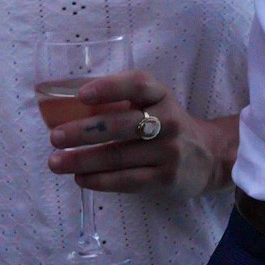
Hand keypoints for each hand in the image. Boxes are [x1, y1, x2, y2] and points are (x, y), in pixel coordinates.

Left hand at [46, 69, 239, 197]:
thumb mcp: (155, 104)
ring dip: (83, 160)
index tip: (81, 94)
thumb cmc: (167, 125)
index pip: (139, 84)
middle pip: (123, 124)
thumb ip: (122, 102)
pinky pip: (127, 180)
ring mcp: (168, 151)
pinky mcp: (165, 178)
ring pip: (119, 156)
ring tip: (55, 162)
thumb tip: (68, 105)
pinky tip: (80, 178)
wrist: (208, 156)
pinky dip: (100, 180)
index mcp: (161, 95)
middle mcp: (168, 120)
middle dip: (85, 131)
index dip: (110, 87)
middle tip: (55, 137)